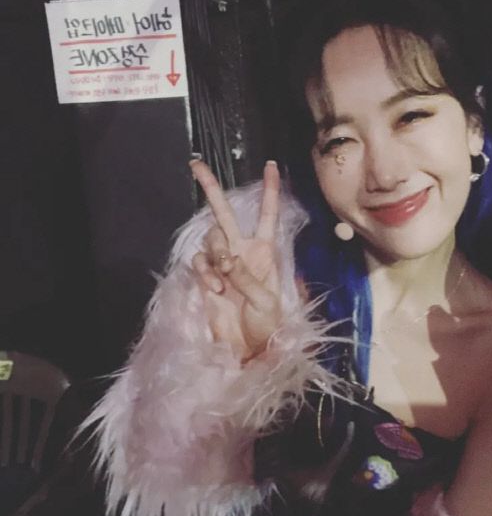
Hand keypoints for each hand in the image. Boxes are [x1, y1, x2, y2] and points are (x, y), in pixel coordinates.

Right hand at [189, 159, 281, 362]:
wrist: (247, 348)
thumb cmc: (267, 326)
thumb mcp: (266, 301)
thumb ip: (247, 278)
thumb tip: (228, 259)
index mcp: (264, 252)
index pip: (268, 214)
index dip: (271, 191)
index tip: (272, 166)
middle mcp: (242, 251)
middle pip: (224, 213)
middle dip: (211, 188)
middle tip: (195, 166)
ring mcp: (222, 264)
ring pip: (210, 238)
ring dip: (215, 253)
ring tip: (222, 278)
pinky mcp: (206, 278)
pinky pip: (199, 262)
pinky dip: (204, 272)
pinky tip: (213, 289)